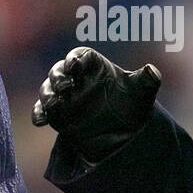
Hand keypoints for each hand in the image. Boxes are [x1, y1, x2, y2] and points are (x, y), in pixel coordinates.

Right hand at [31, 47, 160, 161]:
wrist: (124, 135)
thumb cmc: (133, 106)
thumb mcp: (142, 95)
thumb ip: (146, 81)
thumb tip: (152, 71)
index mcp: (95, 66)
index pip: (81, 56)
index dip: (75, 58)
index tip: (74, 65)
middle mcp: (77, 79)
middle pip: (59, 70)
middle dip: (58, 76)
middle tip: (65, 86)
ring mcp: (65, 97)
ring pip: (48, 89)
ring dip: (47, 94)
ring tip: (53, 103)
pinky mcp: (58, 115)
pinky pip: (43, 110)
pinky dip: (39, 113)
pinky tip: (41, 120)